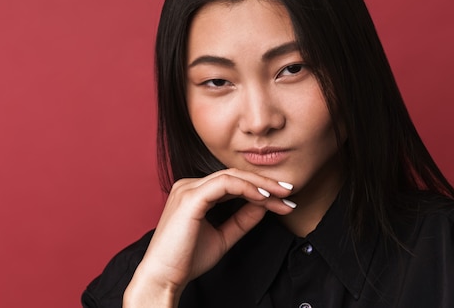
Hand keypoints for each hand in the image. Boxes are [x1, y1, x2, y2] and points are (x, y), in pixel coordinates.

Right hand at [123, 168, 295, 306]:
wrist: (163, 277)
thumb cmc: (186, 260)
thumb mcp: (222, 236)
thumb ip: (241, 220)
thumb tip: (264, 206)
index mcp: (194, 193)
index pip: (232, 183)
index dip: (260, 189)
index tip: (284, 201)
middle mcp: (189, 185)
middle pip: (234, 176)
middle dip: (265, 183)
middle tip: (290, 192)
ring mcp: (188, 188)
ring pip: (232, 176)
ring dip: (261, 185)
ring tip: (282, 195)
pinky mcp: (191, 197)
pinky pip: (225, 185)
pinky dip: (247, 189)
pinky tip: (264, 197)